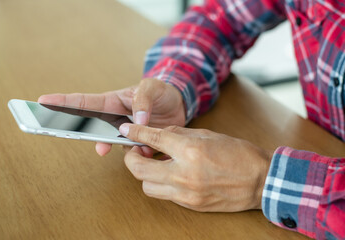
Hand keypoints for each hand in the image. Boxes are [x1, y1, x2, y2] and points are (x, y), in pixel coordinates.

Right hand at [38, 78, 185, 155]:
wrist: (179, 106)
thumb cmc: (162, 92)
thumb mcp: (152, 88)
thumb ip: (143, 102)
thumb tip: (136, 122)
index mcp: (113, 101)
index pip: (84, 102)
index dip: (64, 102)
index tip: (43, 101)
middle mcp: (114, 119)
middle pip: (91, 128)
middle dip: (82, 134)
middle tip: (70, 136)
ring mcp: (124, 132)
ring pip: (112, 145)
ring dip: (119, 149)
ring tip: (138, 148)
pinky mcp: (137, 142)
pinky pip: (131, 153)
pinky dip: (138, 155)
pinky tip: (149, 151)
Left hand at [119, 124, 272, 211]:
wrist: (261, 182)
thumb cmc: (239, 155)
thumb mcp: (208, 135)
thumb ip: (179, 134)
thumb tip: (159, 134)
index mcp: (190, 151)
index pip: (153, 139)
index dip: (135, 133)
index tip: (126, 130)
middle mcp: (184, 174)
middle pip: (139, 169)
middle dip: (131, 158)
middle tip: (135, 150)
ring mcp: (186, 193)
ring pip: (147, 187)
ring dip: (145, 174)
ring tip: (154, 163)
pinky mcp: (191, 205)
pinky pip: (165, 195)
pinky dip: (162, 184)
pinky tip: (170, 174)